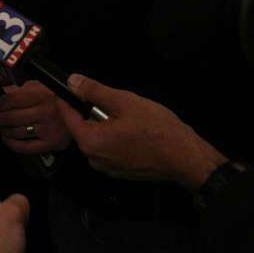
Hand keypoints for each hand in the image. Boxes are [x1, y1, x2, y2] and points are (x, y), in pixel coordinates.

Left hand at [0, 80, 70, 152]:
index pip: (9, 100)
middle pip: (10, 117)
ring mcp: (47, 129)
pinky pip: (25, 147)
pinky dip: (11, 143)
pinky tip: (7, 138)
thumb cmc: (55, 97)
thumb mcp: (37, 85)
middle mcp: (43, 112)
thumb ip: (15, 85)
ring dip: (2, 129)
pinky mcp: (51, 143)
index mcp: (39, 95)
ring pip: (15, 132)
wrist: (81, 111)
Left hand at [58, 73, 226, 189]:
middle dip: (92, 112)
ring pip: (97, 137)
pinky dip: (115, 137)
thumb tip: (73, 82)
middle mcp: (94, 158)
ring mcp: (107, 167)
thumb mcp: (124, 101)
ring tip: (127, 117)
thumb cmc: (158, 131)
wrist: (186, 157)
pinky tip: (132, 131)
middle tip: (112, 102)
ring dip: (105, 124)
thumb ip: (94, 91)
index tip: (68, 88)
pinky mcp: (120, 171)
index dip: (67, 99)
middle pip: (82, 127)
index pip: (67, 116)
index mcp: (90, 142)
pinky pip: (109, 148)